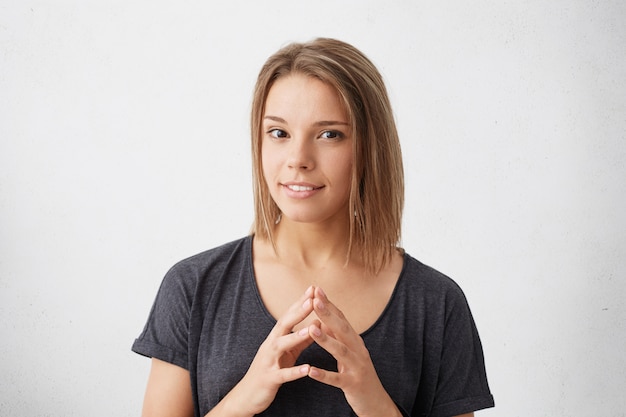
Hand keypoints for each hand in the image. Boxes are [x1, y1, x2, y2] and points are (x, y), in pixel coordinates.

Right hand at [215, 286, 315, 415]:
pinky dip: (294, 372)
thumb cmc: (270, 370)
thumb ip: (302, 339)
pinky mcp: (269, 379)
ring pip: (281, 346)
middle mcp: (270, 345)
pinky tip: (307, 369)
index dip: (300, 302)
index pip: (289, 316)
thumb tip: (318, 322)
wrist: (247, 395)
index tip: (314, 288)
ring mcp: (268, 361)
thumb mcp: (287, 353)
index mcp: (276, 338)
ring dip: (296, 337)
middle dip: (298, 312)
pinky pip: (282, 375)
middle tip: (312, 299)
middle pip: (284, 325)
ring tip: (311, 330)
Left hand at [306, 287, 401, 416]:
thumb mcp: (349, 351)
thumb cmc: (358, 372)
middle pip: (342, 329)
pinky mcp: (353, 384)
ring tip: (310, 330)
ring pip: (340, 351)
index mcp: (355, 341)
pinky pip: (336, 379)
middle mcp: (358, 350)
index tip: (316, 289)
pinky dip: (323, 374)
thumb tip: (323, 319)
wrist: (376, 401)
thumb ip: (338, 336)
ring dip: (325, 340)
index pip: (341, 318)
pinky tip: (311, 371)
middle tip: (314, 300)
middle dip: (327, 314)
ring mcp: (357, 367)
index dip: (329, 304)